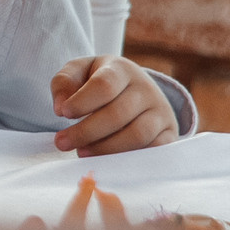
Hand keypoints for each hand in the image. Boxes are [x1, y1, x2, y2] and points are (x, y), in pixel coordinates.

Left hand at [50, 56, 180, 155]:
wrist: (135, 89)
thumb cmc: (98, 81)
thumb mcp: (79, 72)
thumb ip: (64, 83)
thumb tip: (61, 107)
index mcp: (122, 70)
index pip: (104, 85)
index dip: (82, 102)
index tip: (62, 114)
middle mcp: (146, 89)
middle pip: (118, 114)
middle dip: (86, 132)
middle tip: (61, 143)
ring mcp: (161, 112)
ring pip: (136, 135)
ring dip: (105, 148)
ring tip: (81, 152)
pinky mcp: (169, 134)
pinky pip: (152, 150)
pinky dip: (127, 158)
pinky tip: (105, 160)